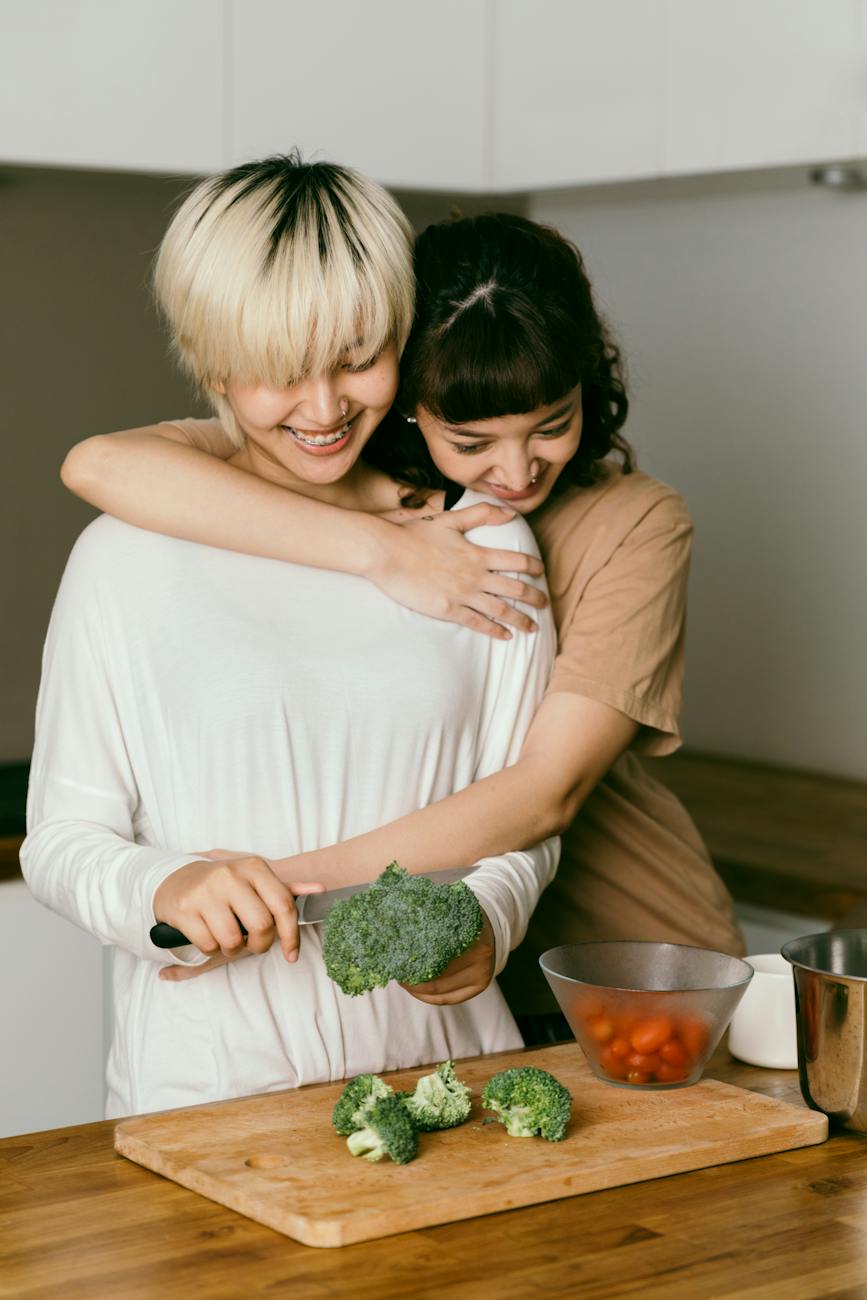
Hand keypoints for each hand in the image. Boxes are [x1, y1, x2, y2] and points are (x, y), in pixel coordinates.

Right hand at [153, 852, 322, 977]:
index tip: (291, 954)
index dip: (291, 936)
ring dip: (233, 949)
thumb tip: (320, 889)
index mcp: (254, 868)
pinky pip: (208, 945)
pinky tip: (208, 934)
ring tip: (228, 937)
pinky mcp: (184, 909)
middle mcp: (230, 876)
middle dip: (260, 945)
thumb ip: (286, 888)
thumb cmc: (224, 885)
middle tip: (253, 944)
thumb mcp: (255, 880)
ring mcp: (206, 892)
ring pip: (233, 940)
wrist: (176, 880)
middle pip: (261, 926)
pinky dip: (211, 948)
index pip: (283, 906)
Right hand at [374, 504, 546, 639]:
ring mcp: (463, 595)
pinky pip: (478, 623)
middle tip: (546, 605)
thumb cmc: (414, 534)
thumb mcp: (450, 519)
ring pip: (502, 610)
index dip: (533, 567)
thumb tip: (509, 512)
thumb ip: (481, 514)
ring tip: (533, 628)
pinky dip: (495, 630)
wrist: (387, 553)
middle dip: (535, 598)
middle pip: (516, 588)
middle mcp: (475, 575)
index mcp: (478, 553)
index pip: (517, 560)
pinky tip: (505, 636)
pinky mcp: (448, 610)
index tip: (542, 572)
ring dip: (521, 620)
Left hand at [402, 911, 495, 1005]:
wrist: (492, 925)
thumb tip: (403, 914)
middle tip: (397, 971)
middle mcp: (481, 958)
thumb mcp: (451, 909)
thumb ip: (433, 913)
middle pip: (438, 978)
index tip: (397, 957)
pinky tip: (416, 989)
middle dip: (413, 978)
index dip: (414, 959)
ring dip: (418, 989)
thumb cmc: (461, 917)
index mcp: (473, 936)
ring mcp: (482, 975)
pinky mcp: (479, 987)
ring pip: (441, 992)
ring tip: (403, 980)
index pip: (437, 955)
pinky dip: (429, 997)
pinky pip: (448, 999)